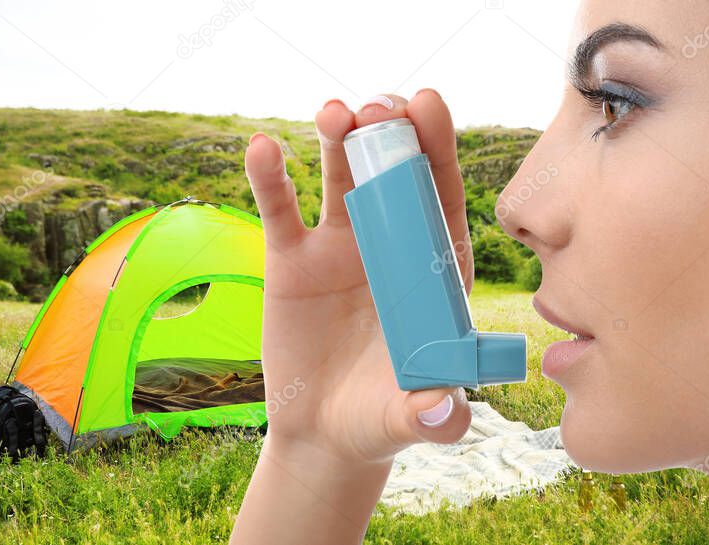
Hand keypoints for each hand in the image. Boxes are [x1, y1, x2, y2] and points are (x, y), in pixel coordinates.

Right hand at [247, 90, 473, 465]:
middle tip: (382, 105)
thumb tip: (445, 412)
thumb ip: (434, 415)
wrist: (323, 432)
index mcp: (432, 271)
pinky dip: (270, 177)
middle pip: (395, 175)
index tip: (430, 106)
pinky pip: (281, 209)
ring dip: (339, 139)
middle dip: (391, 133)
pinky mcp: (291, 259)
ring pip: (341, 178)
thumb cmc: (381, 419)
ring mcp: (340, 247)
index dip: (439, 152)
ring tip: (335, 113)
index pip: (442, 201)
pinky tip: (263, 148)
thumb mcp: (410, 418)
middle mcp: (391, 247)